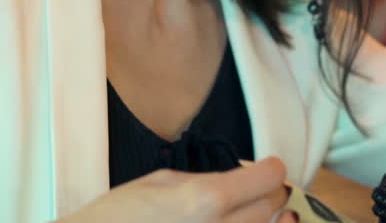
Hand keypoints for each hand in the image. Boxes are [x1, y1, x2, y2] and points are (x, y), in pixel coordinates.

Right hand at [59, 157, 295, 222]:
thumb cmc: (114, 219)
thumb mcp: (159, 183)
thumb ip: (207, 180)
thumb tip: (240, 181)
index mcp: (205, 200)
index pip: (269, 178)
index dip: (271, 170)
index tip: (268, 169)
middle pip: (271, 207)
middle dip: (269, 194)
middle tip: (257, 191)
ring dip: (260, 221)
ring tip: (247, 214)